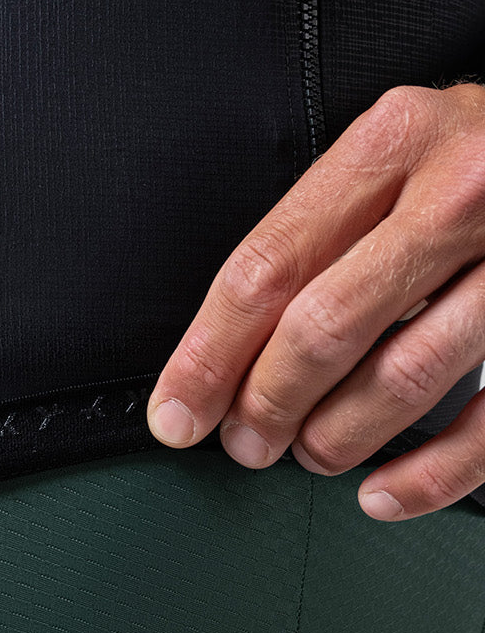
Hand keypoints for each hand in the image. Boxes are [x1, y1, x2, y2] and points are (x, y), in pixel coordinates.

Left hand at [146, 82, 484, 520]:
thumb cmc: (479, 155)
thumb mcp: (399, 150)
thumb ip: (327, 225)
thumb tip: (232, 343)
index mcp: (396, 141)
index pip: (272, 263)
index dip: (211, 351)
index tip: (178, 407)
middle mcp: (461, 192)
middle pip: (326, 324)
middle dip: (266, 401)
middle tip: (244, 440)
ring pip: (404, 376)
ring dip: (336, 437)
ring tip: (309, 453)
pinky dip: (430, 474)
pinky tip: (385, 492)